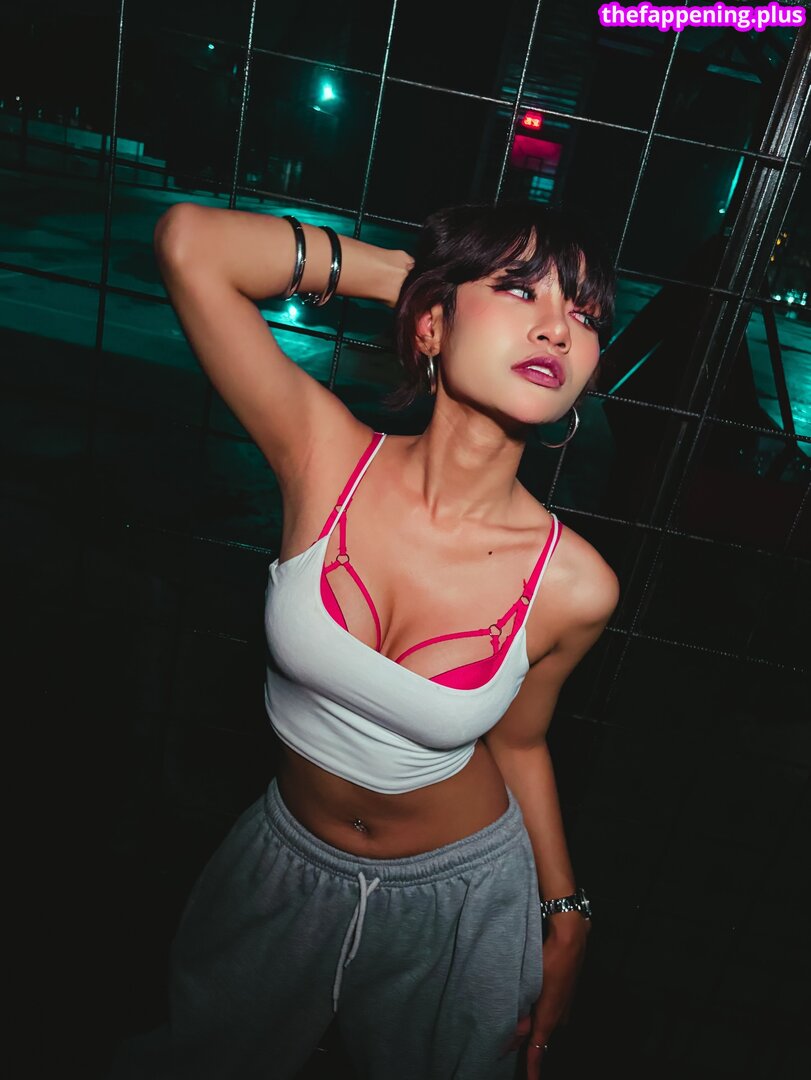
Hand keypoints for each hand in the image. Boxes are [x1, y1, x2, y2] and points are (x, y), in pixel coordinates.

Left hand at [505, 913, 588, 1076]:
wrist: (571, 936)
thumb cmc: (549, 959)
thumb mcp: (531, 985)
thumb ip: (523, 1012)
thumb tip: (517, 1033)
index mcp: (550, 1017)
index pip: (538, 1048)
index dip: (533, 1068)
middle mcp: (560, 1015)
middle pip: (540, 1033)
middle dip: (526, 1037)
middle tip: (507, 1037)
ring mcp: (565, 1003)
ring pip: (545, 1019)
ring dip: (533, 1019)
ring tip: (516, 1017)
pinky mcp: (566, 991)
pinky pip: (551, 1008)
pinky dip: (540, 1008)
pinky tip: (532, 999)